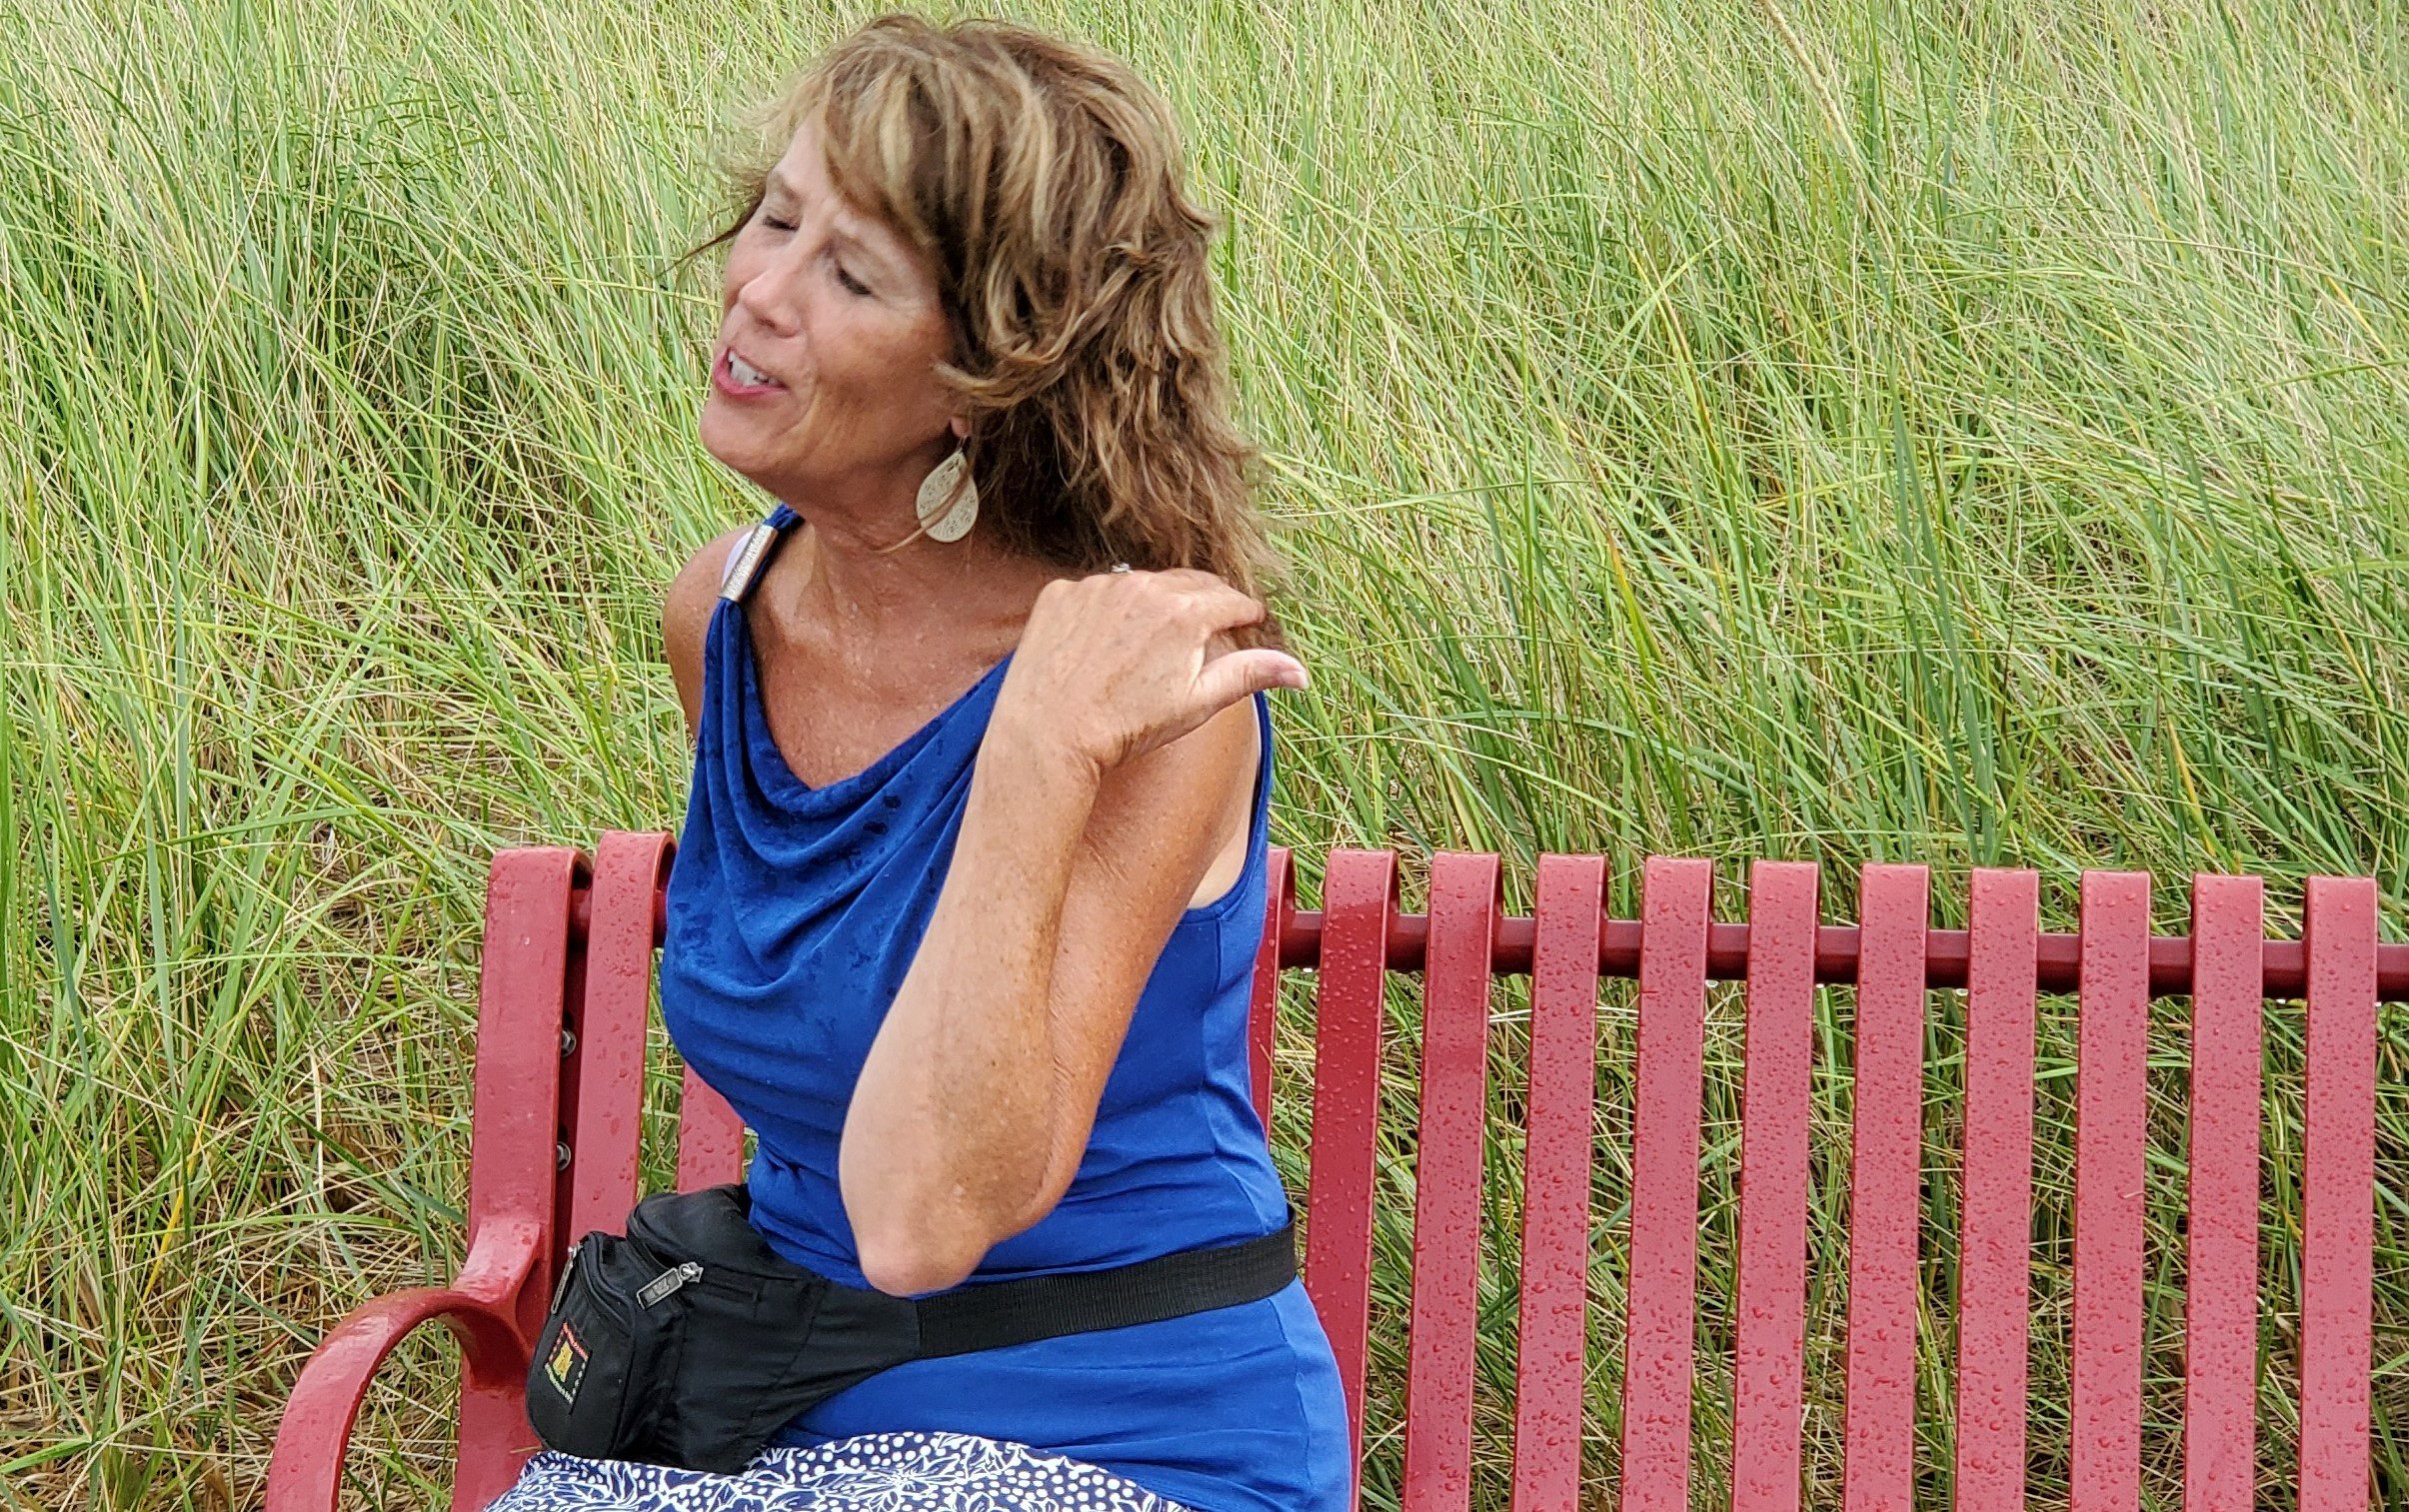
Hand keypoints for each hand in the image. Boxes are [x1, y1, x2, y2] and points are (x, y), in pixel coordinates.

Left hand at [992, 567, 1308, 778]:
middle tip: (1204, 637)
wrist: (1047, 735)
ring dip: (1153, 607)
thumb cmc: (1127, 727)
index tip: (1247, 628)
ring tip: (1147, 650)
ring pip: (1141, 586)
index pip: (1232, 601)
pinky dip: (1105, 612)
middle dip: (1205, 607)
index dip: (1245, 618)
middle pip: (1190, 585)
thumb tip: (1301, 672)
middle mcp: (1143, 585)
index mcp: (1186, 611)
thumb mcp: (1198, 703)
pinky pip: (1095, 593)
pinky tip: (1101, 650)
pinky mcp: (1060, 592)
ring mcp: (1097, 585)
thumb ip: (1250, 674)